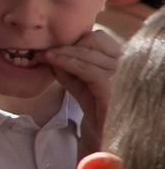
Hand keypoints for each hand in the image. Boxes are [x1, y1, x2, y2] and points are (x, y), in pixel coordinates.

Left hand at [45, 28, 121, 147]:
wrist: (103, 130)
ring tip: (43, 57)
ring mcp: (121, 74)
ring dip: (62, 53)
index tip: (56, 47)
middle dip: (66, 46)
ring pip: (87, 52)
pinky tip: (52, 62)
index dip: (76, 40)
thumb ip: (68, 65)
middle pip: (93, 41)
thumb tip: (51, 50)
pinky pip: (87, 68)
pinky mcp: (112, 87)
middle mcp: (125, 63)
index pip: (99, 38)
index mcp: (120, 59)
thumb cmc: (93, 103)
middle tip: (45, 52)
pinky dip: (66, 62)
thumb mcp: (78, 80)